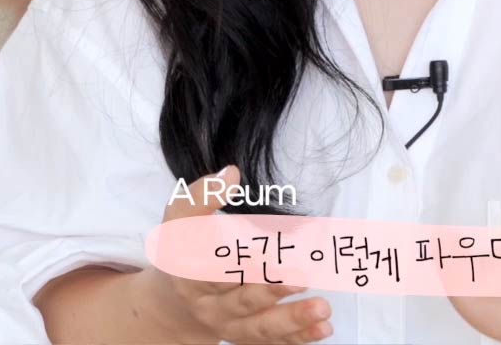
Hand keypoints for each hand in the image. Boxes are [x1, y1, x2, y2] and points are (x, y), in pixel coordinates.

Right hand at [140, 165, 334, 343]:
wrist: (176, 301)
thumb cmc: (186, 250)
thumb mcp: (180, 221)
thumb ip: (201, 196)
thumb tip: (230, 174)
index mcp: (189, 275)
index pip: (213, 272)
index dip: (239, 263)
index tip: (264, 252)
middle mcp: (209, 306)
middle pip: (241, 302)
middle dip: (271, 290)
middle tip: (302, 276)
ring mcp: (230, 326)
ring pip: (260, 329)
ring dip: (292, 319)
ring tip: (323, 307)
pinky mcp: (249, 336)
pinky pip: (273, 342)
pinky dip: (299, 337)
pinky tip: (324, 326)